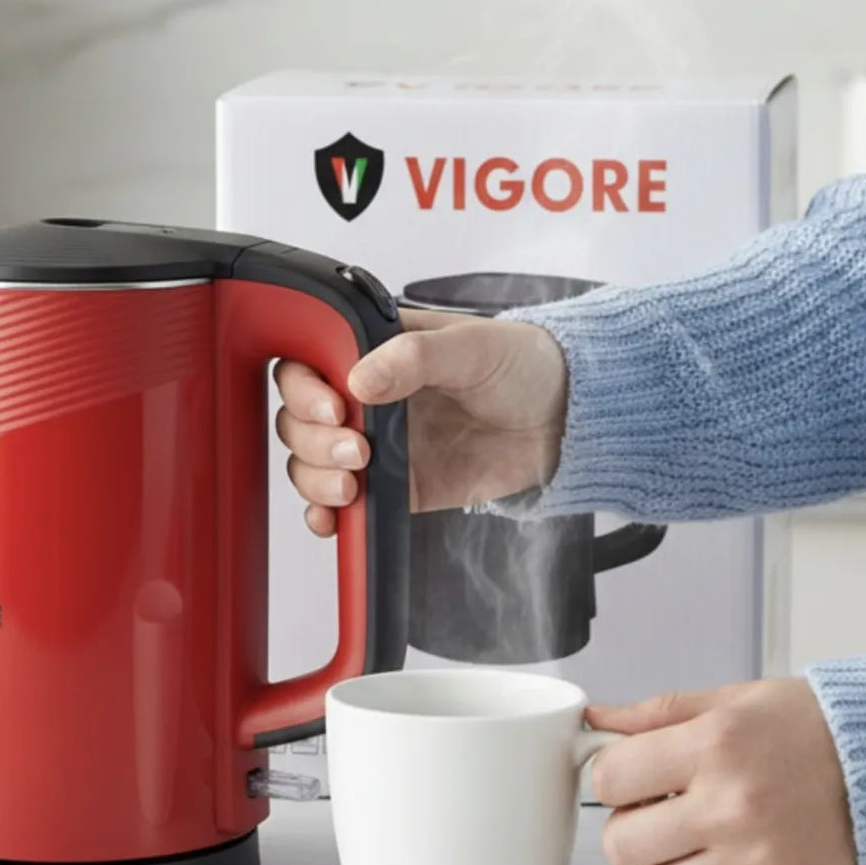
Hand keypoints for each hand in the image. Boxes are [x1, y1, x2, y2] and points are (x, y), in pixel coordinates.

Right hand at [273, 308, 567, 534]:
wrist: (566, 419)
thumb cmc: (522, 366)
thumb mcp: (472, 346)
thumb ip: (414, 356)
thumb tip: (360, 379)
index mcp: (372, 351)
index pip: (307, 367)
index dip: (305, 390)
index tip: (333, 407)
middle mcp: (365, 398)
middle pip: (299, 421)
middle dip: (314, 441)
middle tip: (355, 450)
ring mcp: (376, 445)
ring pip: (312, 464)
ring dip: (315, 479)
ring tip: (351, 484)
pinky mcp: (395, 488)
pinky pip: (344, 506)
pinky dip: (326, 516)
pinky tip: (332, 518)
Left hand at [588, 679, 856, 864]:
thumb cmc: (804, 726)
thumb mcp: (725, 700)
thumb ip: (652, 713)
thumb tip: (594, 722)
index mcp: (713, 746)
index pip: (609, 778)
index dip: (606, 775)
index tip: (624, 774)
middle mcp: (732, 806)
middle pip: (622, 842)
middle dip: (622, 825)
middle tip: (645, 811)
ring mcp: (756, 859)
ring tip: (670, 846)